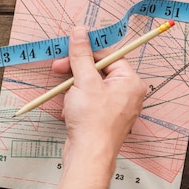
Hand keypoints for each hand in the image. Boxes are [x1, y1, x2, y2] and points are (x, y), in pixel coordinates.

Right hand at [52, 27, 145, 164]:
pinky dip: (76, 102)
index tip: (70, 47)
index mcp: (130, 82)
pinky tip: (70, 111)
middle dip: (76, 71)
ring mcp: (115, 107)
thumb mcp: (84, 81)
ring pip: (91, 86)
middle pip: (99, 70)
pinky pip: (89, 101)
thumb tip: (80, 33)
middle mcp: (127, 94)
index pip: (109, 56)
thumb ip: (81, 55)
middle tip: (58, 68)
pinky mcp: (103, 118)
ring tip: (67, 98)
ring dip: (74, 88)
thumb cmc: (93, 123)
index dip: (87, 51)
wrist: (88, 156)